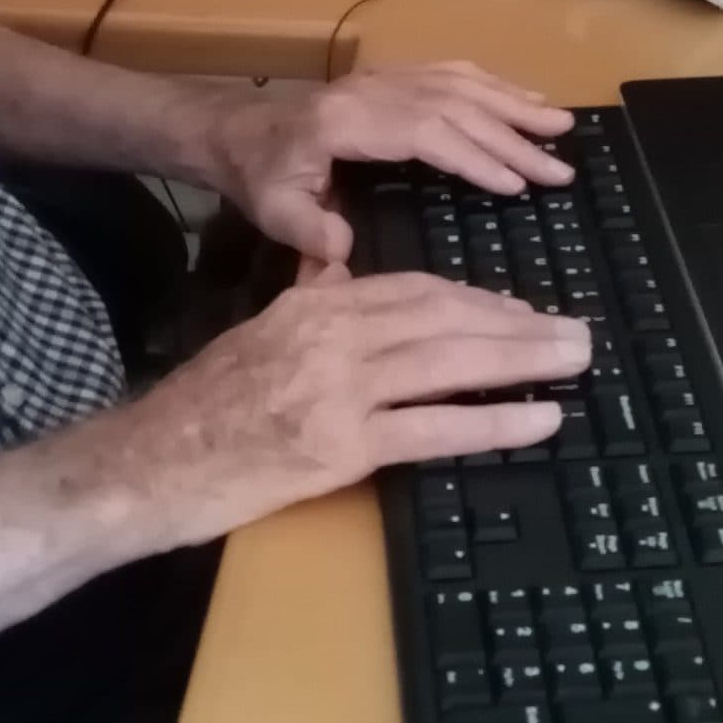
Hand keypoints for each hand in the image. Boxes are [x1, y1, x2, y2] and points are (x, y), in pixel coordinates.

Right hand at [71, 273, 590, 549]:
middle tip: (574, 332)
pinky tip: (538, 419)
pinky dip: (493, 421)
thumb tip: (336, 260)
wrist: (149, 462)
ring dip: (522, 361)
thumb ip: (306, 293)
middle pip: (446, 317)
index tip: (521, 310)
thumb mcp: (258, 329)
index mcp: (315, 303)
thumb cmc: (204, 405)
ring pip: (450, 362)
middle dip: (517, 323)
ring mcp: (338, 388)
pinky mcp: (340, 445)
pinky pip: (435, 428)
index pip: (416, 289)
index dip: (478, 299)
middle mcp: (332, 334)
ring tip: (574, 362)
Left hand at [203, 62, 576, 264]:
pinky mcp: (392, 77)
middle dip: (512, 137)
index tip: (516, 185)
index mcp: (348, 121)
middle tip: (561, 169)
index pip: (424, 132)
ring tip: (561, 125)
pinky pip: (451, 72)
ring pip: (460, 83)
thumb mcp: (271, 210)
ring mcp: (385, 77)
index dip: (472, 156)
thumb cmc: (257, 174)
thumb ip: (307, 232)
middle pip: (455, 106)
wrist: (233, 130)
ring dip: (514, 104)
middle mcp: (373, 89)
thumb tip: (345, 253)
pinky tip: (524, 98)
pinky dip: (494, 85)